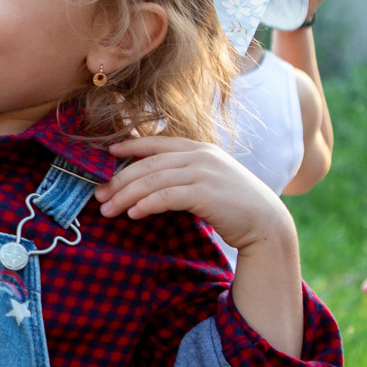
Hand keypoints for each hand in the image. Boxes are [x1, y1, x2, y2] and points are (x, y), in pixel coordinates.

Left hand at [99, 136, 294, 252]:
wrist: (267, 224)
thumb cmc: (233, 205)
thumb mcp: (208, 180)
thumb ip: (183, 174)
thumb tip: (148, 181)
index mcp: (199, 149)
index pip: (157, 143)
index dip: (130, 146)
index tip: (108, 153)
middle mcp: (200, 156)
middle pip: (148, 164)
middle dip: (119, 180)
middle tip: (99, 196)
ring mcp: (204, 173)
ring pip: (153, 180)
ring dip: (126, 196)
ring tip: (108, 210)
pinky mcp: (206, 193)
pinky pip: (166, 197)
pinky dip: (146, 205)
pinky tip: (133, 214)